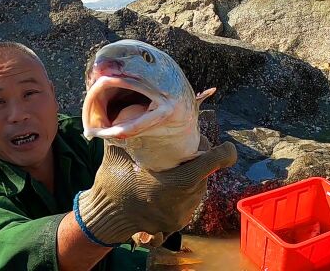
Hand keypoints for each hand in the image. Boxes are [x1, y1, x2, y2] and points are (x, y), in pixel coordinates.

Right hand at [73, 137, 236, 246]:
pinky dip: (183, 191)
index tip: (222, 145)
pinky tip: (165, 187)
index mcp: (179, 180)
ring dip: (191, 175)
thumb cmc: (113, 182)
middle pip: (206, 170)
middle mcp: (186, 199)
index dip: (223, 150)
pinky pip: (190, 200)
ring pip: (200, 186)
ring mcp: (183, 213)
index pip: (216, 160)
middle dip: (197, 159)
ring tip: (171, 169)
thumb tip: (134, 107)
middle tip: (179, 151)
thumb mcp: (120, 151)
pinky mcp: (178, 222)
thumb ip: (132, 130)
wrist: (105, 216)